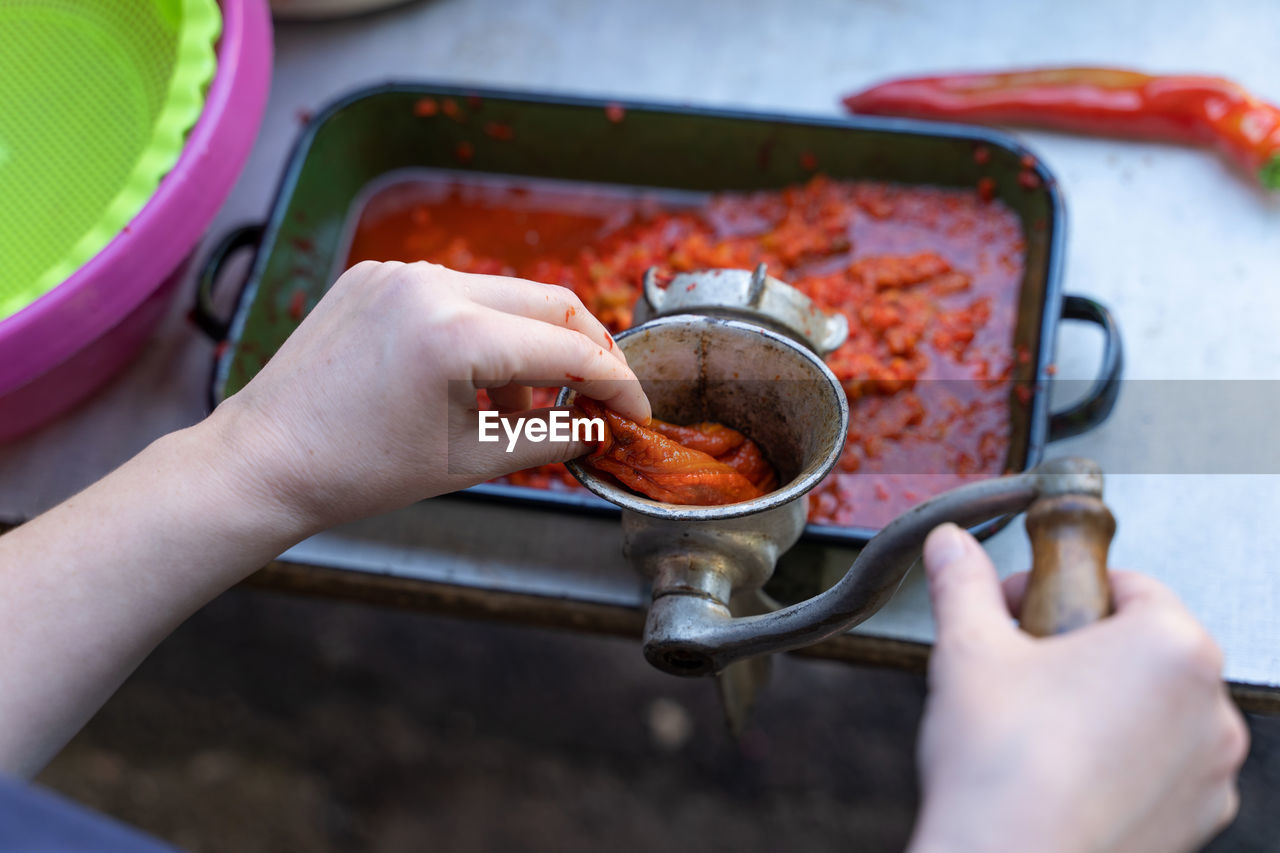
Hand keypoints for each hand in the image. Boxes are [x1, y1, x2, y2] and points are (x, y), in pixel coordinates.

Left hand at [209, 260, 649, 531]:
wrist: (264, 461)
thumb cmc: (358, 472)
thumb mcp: (469, 461)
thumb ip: (549, 438)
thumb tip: (599, 430)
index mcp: (455, 333)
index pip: (568, 350)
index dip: (616, 384)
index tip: (635, 411)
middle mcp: (430, 284)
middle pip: (548, 304)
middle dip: (586, 351)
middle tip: (603, 397)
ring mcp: (398, 272)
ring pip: (503, 297)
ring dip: (529, 346)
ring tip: (519, 409)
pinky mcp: (374, 275)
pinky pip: (455, 294)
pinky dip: (481, 333)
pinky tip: (472, 381)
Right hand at [909, 523, 1247, 852]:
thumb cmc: (1001, 765)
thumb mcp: (969, 649)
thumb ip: (964, 584)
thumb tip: (950, 543)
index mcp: (1171, 646)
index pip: (1126, 584)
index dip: (1056, 589)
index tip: (1014, 610)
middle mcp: (1210, 707)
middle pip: (1142, 646)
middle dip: (1080, 647)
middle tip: (1017, 667)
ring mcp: (1209, 772)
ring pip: (1152, 710)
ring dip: (1101, 705)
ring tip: (1033, 724)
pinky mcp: (1195, 823)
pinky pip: (1159, 769)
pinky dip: (1118, 762)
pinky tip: (1059, 771)